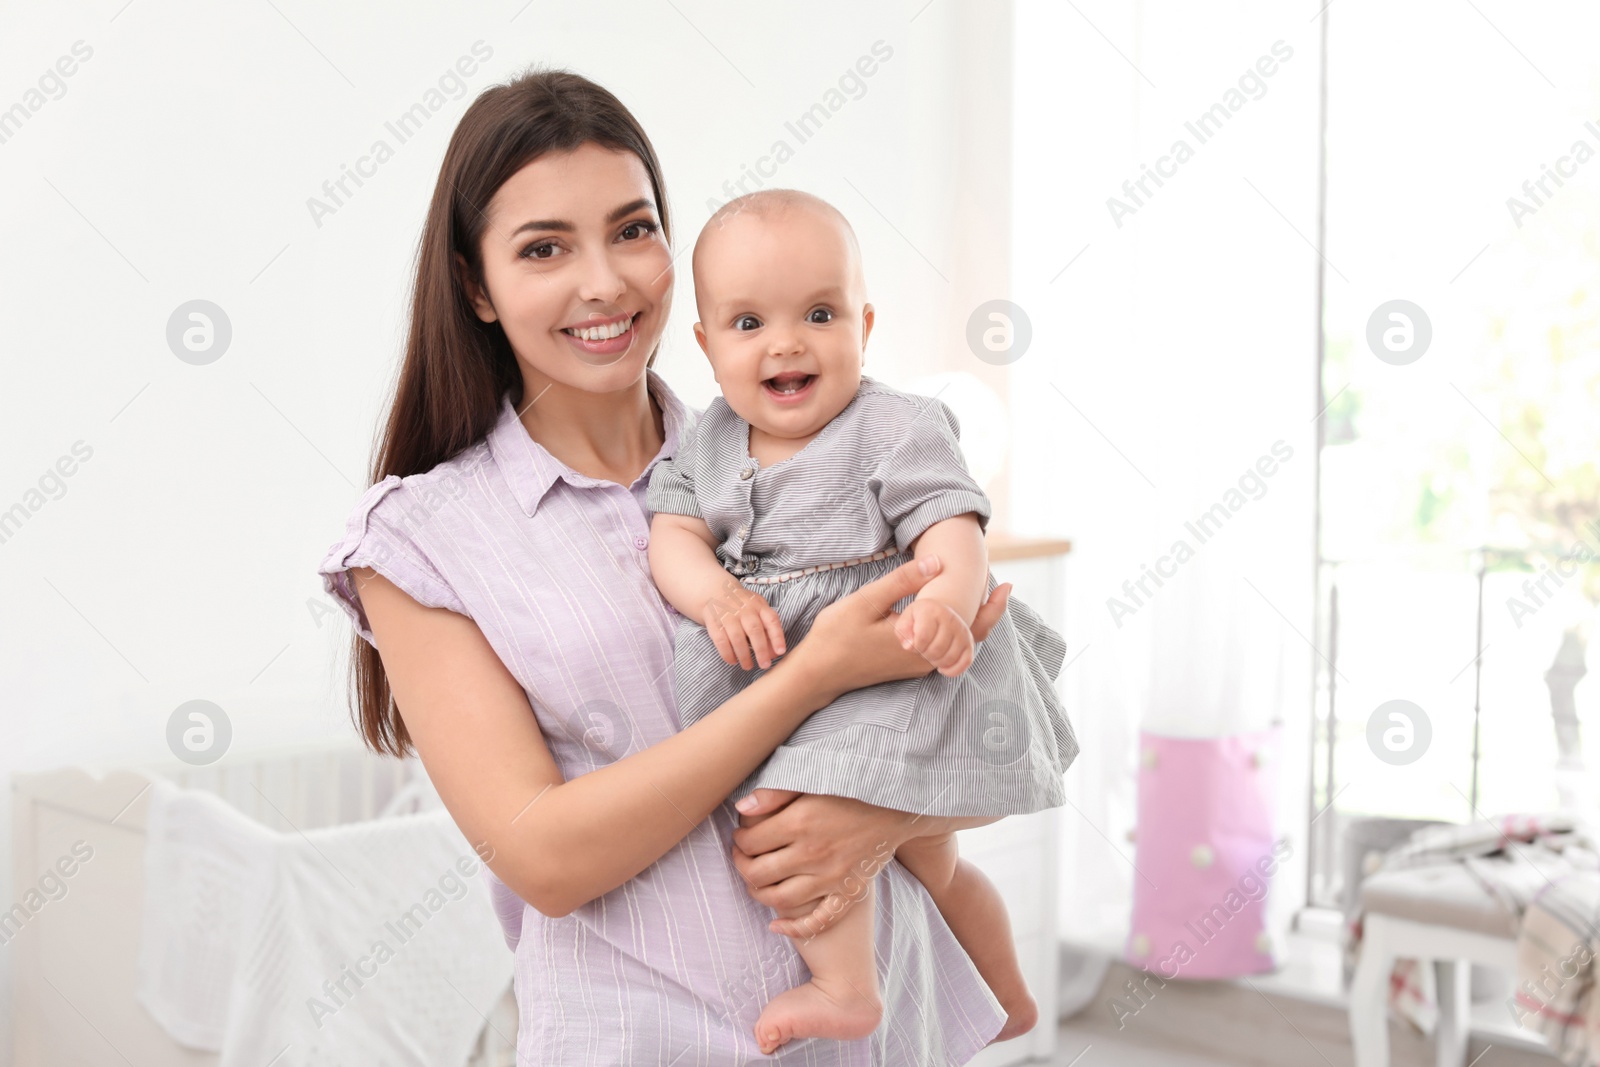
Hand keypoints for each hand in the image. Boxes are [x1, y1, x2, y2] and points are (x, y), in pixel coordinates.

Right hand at [702, 579, 785, 669]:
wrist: (715, 592)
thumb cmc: (744, 607)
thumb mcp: (759, 612)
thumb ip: (768, 631)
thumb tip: (776, 654)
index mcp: (759, 606)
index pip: (771, 620)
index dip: (777, 636)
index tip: (781, 652)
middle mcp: (744, 609)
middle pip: (754, 630)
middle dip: (761, 650)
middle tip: (765, 665)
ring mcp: (728, 615)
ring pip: (737, 637)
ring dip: (744, 655)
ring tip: (748, 666)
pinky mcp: (714, 622)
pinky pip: (721, 640)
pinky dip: (727, 653)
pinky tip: (733, 661)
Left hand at [730, 789, 930, 935]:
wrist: (899, 807)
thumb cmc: (852, 790)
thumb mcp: (812, 782)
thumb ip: (775, 794)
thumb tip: (740, 808)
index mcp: (800, 822)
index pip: (751, 842)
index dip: (739, 840)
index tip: (740, 836)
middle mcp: (813, 853)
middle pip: (759, 873)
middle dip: (742, 867)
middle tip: (741, 859)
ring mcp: (831, 877)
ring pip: (780, 899)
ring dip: (759, 894)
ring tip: (755, 883)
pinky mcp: (848, 892)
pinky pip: (818, 921)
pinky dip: (794, 928)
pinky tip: (777, 925)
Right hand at [793, 555, 1011, 701]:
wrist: (816, 674)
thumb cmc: (837, 636)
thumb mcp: (867, 601)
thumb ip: (902, 582)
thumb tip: (937, 562)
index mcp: (923, 643)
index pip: (971, 625)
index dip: (992, 605)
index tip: (1005, 584)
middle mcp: (928, 659)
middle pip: (971, 636)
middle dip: (987, 610)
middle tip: (1000, 584)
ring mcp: (920, 665)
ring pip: (958, 643)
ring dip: (971, 619)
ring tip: (981, 594)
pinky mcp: (911, 665)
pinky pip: (944, 647)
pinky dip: (954, 628)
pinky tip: (951, 611)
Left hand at [893, 599, 974, 676]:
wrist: (939, 613)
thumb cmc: (919, 619)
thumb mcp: (906, 620)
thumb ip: (902, 631)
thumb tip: (910, 646)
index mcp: (933, 611)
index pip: (923, 637)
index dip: (915, 647)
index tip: (914, 644)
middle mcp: (951, 619)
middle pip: (936, 650)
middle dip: (925, 655)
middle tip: (923, 650)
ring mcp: (963, 631)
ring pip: (949, 658)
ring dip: (936, 663)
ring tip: (931, 655)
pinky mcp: (969, 643)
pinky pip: (965, 663)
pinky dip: (952, 671)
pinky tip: (942, 668)